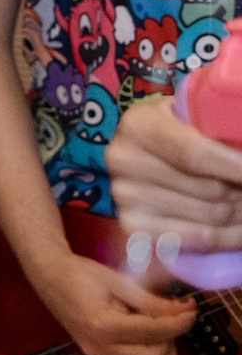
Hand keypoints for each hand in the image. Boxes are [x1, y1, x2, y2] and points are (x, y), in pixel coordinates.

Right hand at [23, 247, 192, 354]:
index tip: (192, 311)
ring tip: (158, 337)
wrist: (50, 279)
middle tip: (167, 319)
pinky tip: (147, 352)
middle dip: (170, 340)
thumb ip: (152, 302)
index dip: (179, 322)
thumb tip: (184, 311)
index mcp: (102, 326)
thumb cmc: (82, 275)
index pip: (154, 332)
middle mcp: (99, 349)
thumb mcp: (119, 281)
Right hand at [110, 96, 241, 249]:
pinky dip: (231, 237)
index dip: (236, 168)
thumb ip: (219, 129)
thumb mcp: (192, 116)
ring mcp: (125, 197)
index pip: (196, 154)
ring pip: (211, 216)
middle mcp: (124, 161)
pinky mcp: (134, 226)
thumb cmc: (175, 129)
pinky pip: (199, 238)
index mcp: (139, 126)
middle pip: (209, 189)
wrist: (141, 152)